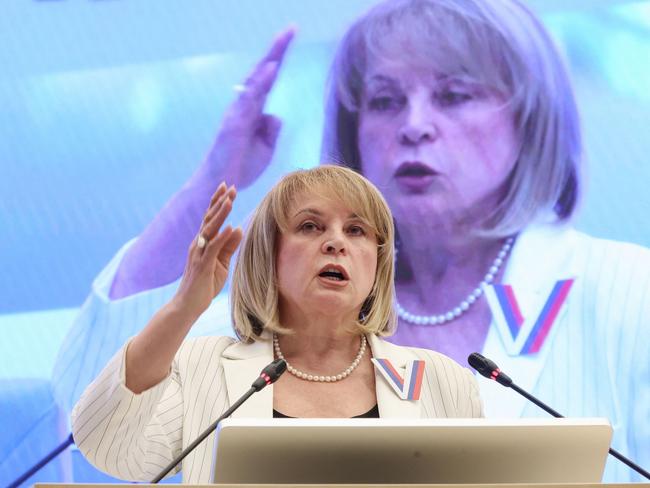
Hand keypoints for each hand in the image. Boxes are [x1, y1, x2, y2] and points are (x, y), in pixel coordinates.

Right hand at [172, 182, 242, 318]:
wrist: (188, 305)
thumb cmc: (205, 284)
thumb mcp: (221, 263)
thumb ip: (228, 246)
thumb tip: (238, 228)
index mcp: (203, 242)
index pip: (210, 218)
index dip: (218, 202)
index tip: (227, 187)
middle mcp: (198, 244)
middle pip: (209, 218)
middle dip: (220, 202)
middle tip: (231, 187)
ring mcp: (199, 254)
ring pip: (210, 229)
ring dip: (220, 214)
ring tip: (230, 201)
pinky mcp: (202, 266)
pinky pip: (212, 249)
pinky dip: (221, 237)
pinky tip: (230, 227)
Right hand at [204, 28, 294, 188]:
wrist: (223, 186)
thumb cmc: (242, 167)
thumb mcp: (266, 148)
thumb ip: (271, 129)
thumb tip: (274, 114)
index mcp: (253, 112)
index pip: (268, 81)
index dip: (279, 60)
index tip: (291, 39)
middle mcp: (244, 107)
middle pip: (262, 73)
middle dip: (276, 51)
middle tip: (291, 29)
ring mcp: (238, 113)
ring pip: (255, 80)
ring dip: (270, 59)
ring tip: (283, 40)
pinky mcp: (234, 123)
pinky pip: (248, 98)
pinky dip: (260, 82)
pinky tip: (271, 68)